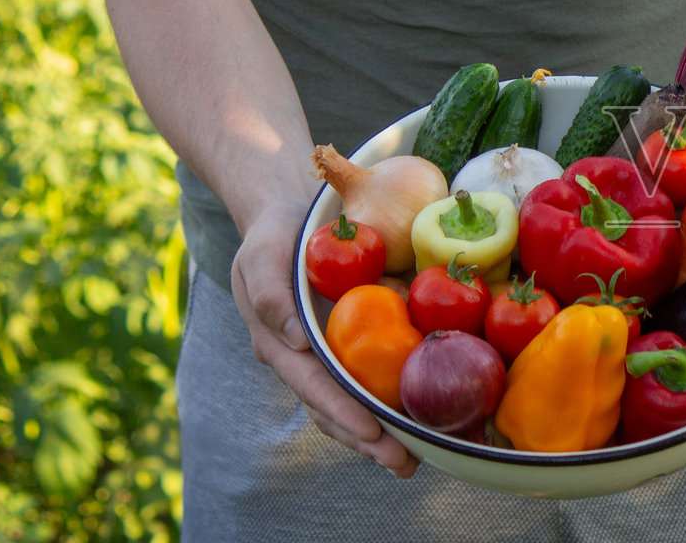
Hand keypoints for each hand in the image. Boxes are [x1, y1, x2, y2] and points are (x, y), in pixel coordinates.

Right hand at [230, 198, 418, 476]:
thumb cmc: (273, 238)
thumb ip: (270, 294)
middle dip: (368, 441)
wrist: (288, 221)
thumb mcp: (261, 256)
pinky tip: (424, 422)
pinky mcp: (352, 348)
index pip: (313, 388)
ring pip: (354, 406)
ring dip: (383, 436)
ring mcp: (328, 359)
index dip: (342, 413)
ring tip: (415, 461)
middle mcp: (305, 362)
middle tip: (404, 465)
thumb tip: (296, 339)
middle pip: (336, 411)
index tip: (371, 433)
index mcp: (280, 347)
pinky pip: (373, 381)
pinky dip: (394, 403)